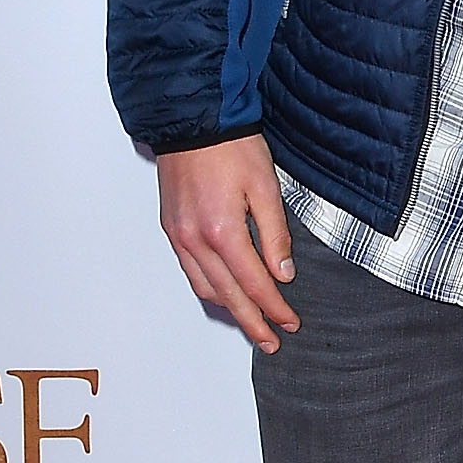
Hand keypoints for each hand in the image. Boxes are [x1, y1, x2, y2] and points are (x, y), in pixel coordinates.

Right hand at [156, 134, 298, 351]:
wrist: (193, 121)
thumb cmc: (230, 147)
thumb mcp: (266, 187)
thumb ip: (275, 235)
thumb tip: (282, 274)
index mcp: (222, 231)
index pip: (253, 283)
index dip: (274, 307)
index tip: (290, 321)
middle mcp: (195, 239)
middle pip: (228, 296)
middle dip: (252, 322)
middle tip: (272, 341)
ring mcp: (179, 236)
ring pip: (205, 288)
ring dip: (229, 310)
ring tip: (251, 323)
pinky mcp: (172, 228)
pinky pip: (191, 272)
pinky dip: (210, 289)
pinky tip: (224, 295)